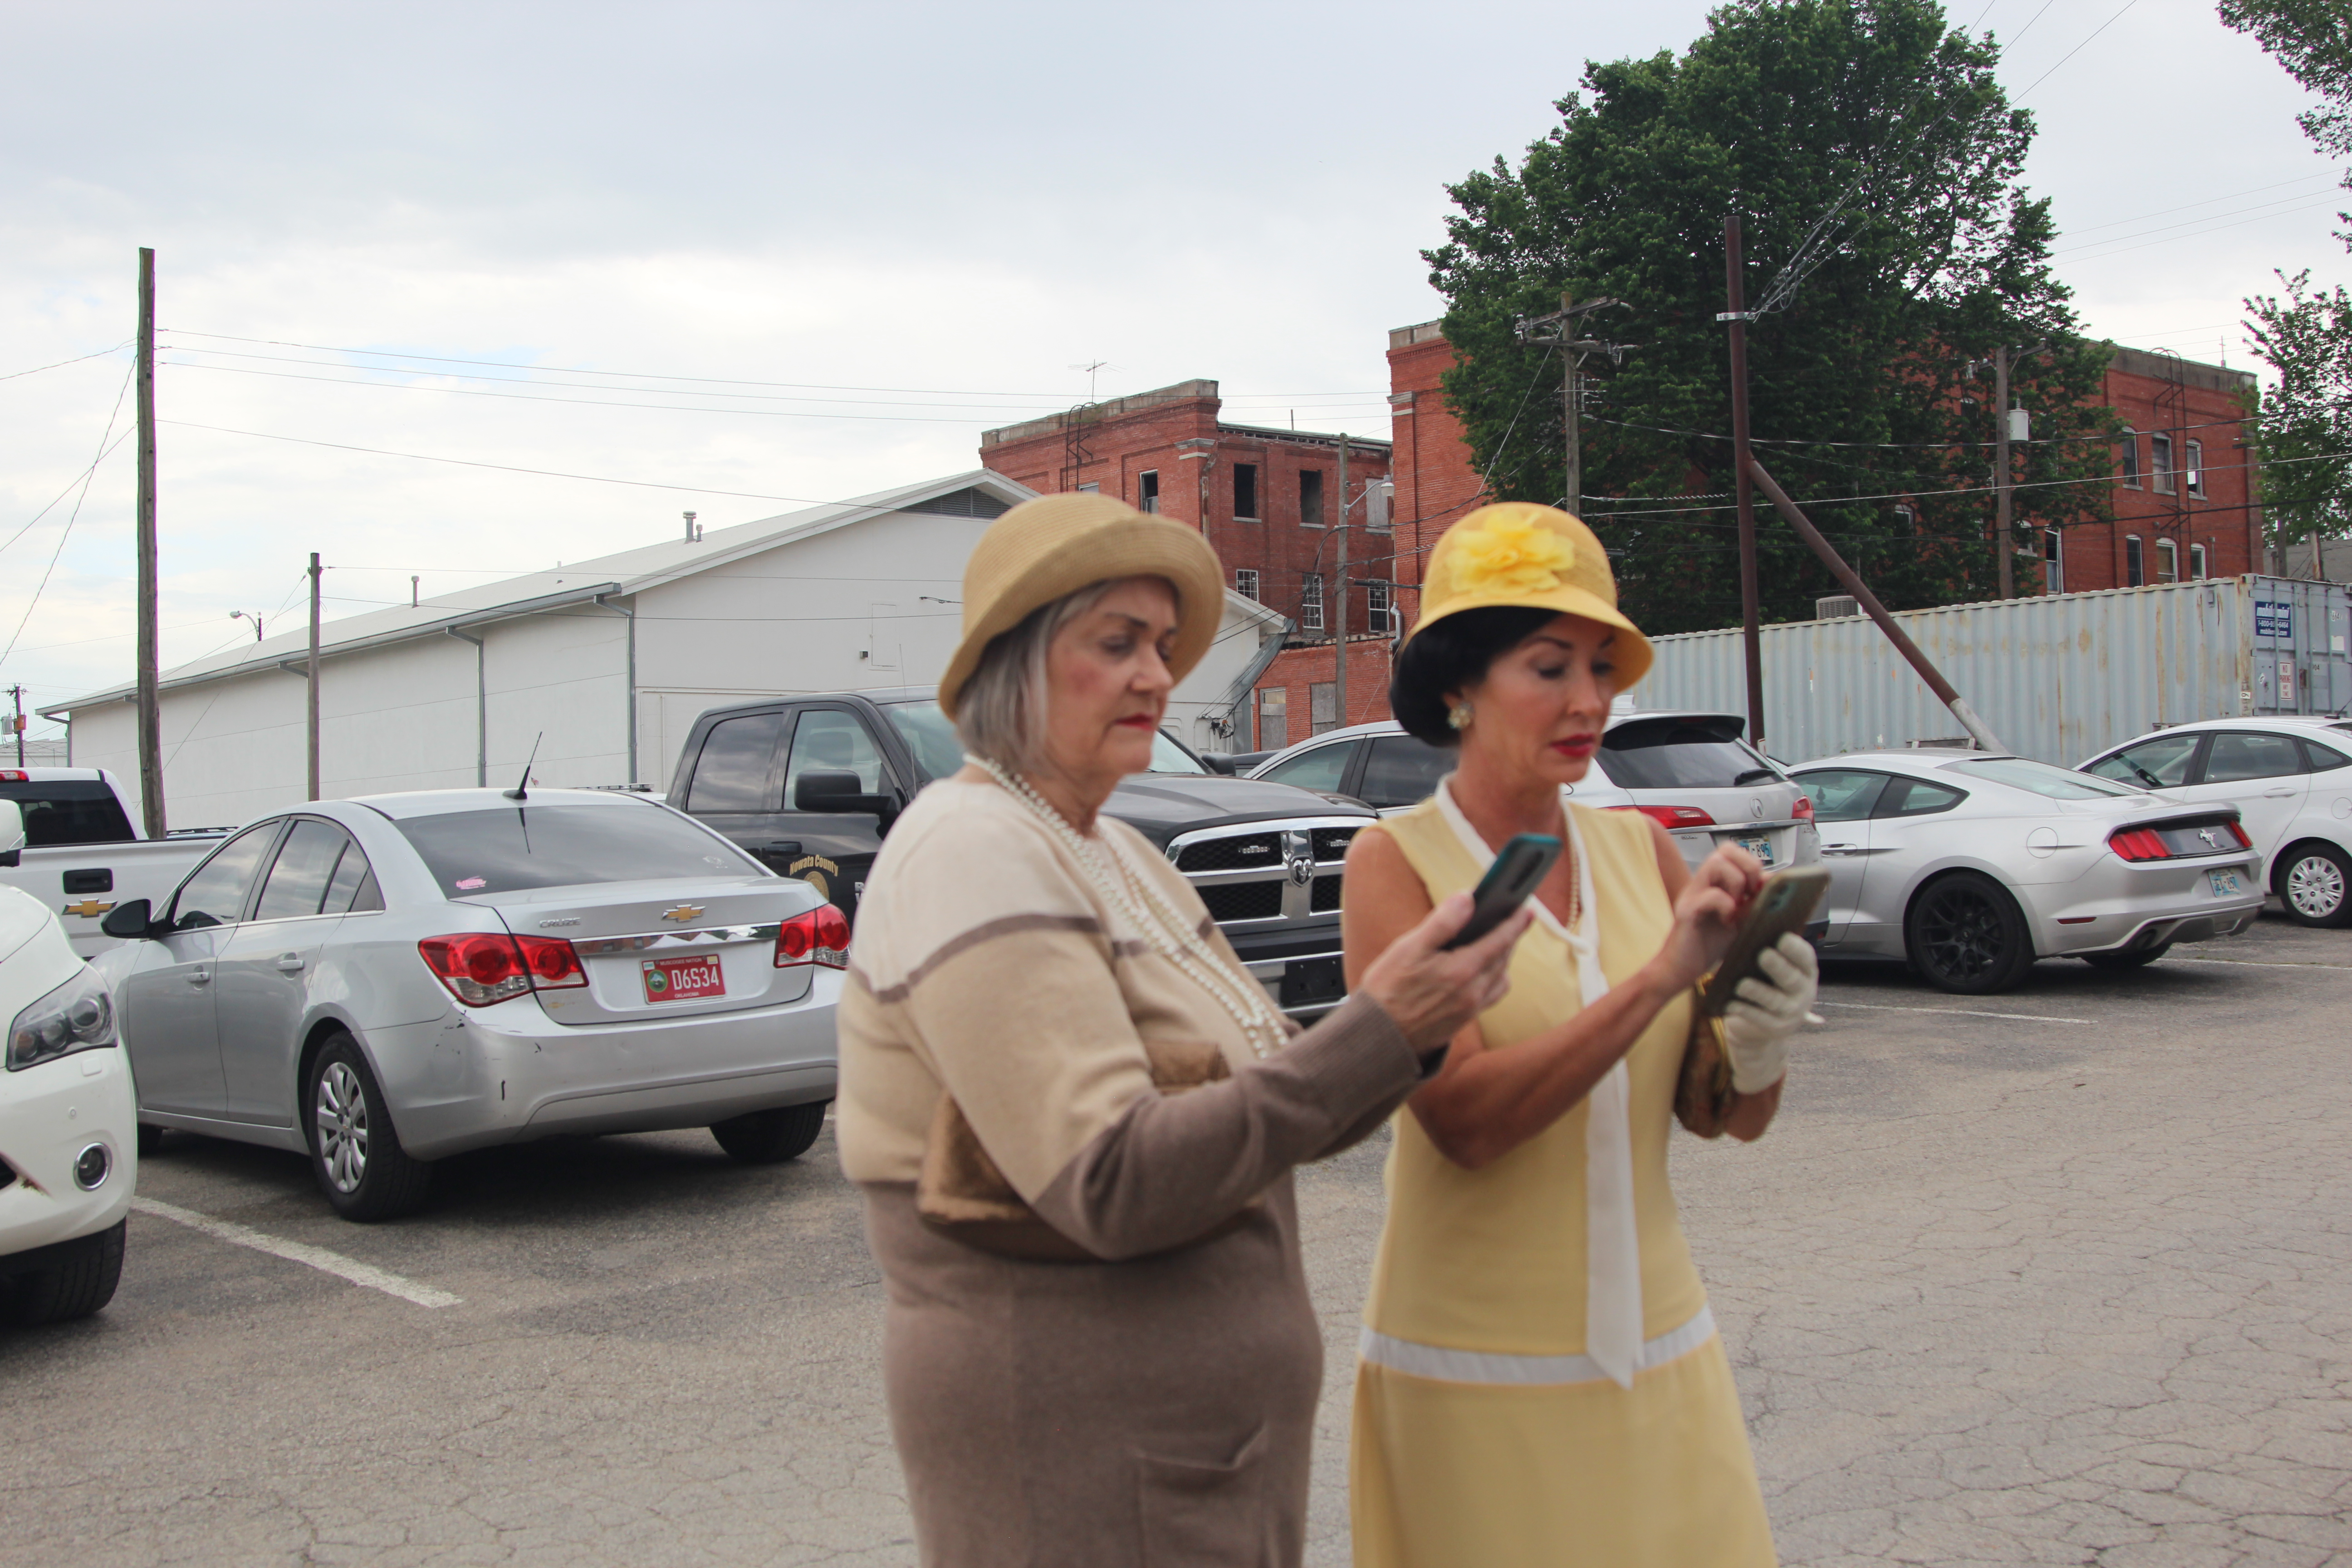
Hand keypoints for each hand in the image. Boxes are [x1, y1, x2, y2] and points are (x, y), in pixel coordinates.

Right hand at [1359, 891, 1532, 1051]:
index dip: (1515, 923)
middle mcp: (1473, 992)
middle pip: (1503, 958)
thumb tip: (1468, 898)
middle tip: (1515, 919)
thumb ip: (1442, 922)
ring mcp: (1470, 1009)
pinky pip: (1491, 995)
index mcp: (1463, 970)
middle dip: (1511, 937)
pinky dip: (1494, 978)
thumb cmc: (1387, 990)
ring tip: (1498, 942)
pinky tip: (1483, 972)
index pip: (1500, 940)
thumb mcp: (1409, 948)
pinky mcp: (1463, 1021)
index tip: (1526, 909)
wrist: (1378, 1037)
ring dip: (1503, 958)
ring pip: (1500, 978)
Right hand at [1656, 844, 1764, 990]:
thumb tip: (1773, 885)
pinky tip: (1727, 923)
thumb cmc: (1707, 946)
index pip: (1732, 851)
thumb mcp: (1739, 920)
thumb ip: (1753, 902)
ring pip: (1716, 864)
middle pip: (1725, 850)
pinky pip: (1710, 895)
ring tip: (1736, 907)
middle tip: (1749, 894)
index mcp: (1713, 882)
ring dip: (1735, 884)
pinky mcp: (1687, 911)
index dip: (1751, 864)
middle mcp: (1701, 883)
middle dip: (1747, 869)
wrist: (1680, 970)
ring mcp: (1692, 894)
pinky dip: (1726, 906)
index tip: (1757, 889)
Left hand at [1723, 934, 1817, 1092]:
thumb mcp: (1768, 969)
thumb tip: (1746, 929)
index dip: (1796, 948)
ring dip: (1757, 991)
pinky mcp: (1776, 1028)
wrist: (1760, 1027)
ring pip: (1774, 1000)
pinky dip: (1744, 1010)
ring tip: (1742, 984)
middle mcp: (1803, 992)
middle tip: (1764, 955)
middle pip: (1791, 978)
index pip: (1805, 958)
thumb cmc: (1763, 985)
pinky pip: (1759, 1018)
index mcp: (1804, 971)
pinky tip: (1731, 1003)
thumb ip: (1764, 950)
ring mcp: (1792, 1013)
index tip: (1783, 937)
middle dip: (1778, 966)